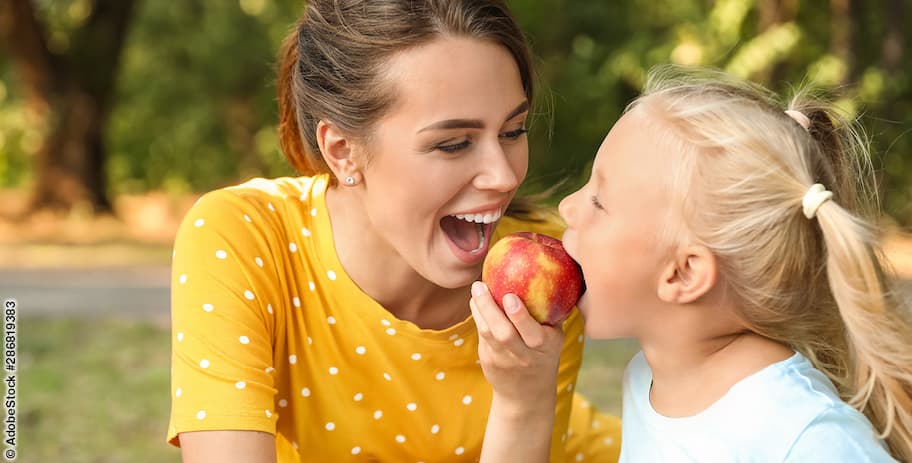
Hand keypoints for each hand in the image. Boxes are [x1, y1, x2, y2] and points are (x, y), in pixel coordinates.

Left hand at [469, 281, 563, 405]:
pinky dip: (478, 316)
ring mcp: (504, 360)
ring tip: (477, 289)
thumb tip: (555, 274)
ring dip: (480, 310)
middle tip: (481, 286)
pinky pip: (482, 335)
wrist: (526, 394)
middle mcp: (524, 355)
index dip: (520, 317)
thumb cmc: (544, 353)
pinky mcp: (488, 361)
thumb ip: (553, 313)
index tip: (510, 297)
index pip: (534, 333)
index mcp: (546, 347)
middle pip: (504, 333)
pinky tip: (475, 301)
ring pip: (488, 333)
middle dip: (491, 309)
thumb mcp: (555, 337)